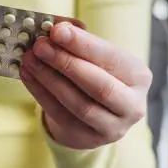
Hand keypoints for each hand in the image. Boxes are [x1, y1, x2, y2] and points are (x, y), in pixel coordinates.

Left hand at [21, 22, 151, 149]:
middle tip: (40, 46)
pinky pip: (61, 115)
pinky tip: (28, 75)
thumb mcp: (95, 54)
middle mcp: (133, 105)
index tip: (57, 30)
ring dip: (50, 79)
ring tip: (31, 59)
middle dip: (66, 63)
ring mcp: (112, 127)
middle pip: (99, 86)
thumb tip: (59, 28)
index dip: (83, 44)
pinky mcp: (88, 139)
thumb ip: (80, 39)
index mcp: (139, 76)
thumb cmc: (96, 72)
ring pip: (79, 105)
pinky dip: (41, 93)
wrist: (95, 111)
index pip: (111, 58)